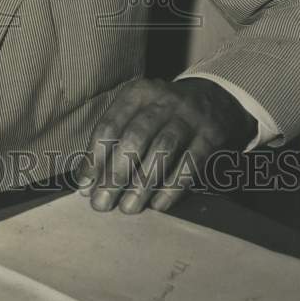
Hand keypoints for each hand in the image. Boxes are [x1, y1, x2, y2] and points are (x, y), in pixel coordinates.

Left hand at [77, 77, 256, 213]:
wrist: (214, 98)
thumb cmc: (163, 113)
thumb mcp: (137, 112)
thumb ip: (113, 141)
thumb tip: (88, 182)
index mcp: (136, 93)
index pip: (109, 126)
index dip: (94, 158)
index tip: (85, 187)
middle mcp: (162, 101)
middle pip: (134, 138)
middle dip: (115, 174)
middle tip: (102, 202)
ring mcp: (189, 116)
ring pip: (162, 150)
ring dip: (142, 183)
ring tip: (128, 207)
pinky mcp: (211, 135)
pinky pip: (191, 163)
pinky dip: (173, 186)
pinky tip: (159, 205)